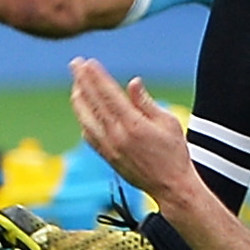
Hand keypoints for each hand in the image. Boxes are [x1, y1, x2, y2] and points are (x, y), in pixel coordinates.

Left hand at [69, 57, 202, 205]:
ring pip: (86, 118)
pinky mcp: (107, 157)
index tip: (88, 62)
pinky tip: (83, 110)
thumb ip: (146, 102)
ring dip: (79, 98)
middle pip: (93, 103)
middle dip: (82, 80)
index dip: (97, 76)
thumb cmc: (175, 153)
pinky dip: (83, 119)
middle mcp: (116, 136)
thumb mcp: (167, 122)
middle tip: (75, 63)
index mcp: (133, 125)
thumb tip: (132, 82)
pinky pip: (89, 135)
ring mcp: (109, 148)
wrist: (170, 187)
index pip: (108, 94)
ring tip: (76, 83)